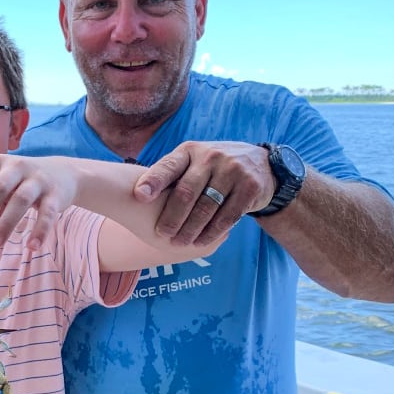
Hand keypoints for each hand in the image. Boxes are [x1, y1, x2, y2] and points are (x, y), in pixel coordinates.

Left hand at [0, 154, 78, 248]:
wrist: (62, 174)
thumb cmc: (21, 184)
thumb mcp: (3, 189)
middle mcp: (17, 165)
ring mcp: (38, 178)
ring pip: (20, 200)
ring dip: (6, 224)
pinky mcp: (56, 193)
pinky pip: (47, 213)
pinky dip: (39, 231)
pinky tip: (32, 246)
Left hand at [134, 141, 273, 244]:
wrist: (259, 164)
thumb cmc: (212, 168)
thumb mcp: (192, 161)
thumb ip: (169, 174)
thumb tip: (134, 194)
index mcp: (190, 151)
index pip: (168, 166)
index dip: (153, 181)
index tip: (139, 197)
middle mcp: (211, 157)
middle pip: (186, 192)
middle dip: (171, 217)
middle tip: (162, 234)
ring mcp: (232, 171)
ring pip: (206, 207)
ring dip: (190, 229)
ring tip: (179, 242)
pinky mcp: (249, 188)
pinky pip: (226, 216)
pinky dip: (211, 232)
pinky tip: (200, 241)